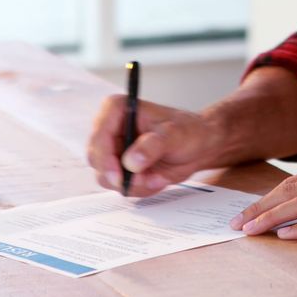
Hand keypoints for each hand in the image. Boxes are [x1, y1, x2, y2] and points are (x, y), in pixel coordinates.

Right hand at [86, 95, 222, 196]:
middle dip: (122, 175)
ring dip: (134, 183)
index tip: (119, 176)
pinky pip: (119, 185)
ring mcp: (114, 149)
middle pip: (97, 160)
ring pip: (107, 177)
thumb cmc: (188, 131)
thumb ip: (152, 147)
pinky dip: (139, 187)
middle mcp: (111, 129)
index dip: (105, 158)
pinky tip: (157, 178)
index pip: (99, 135)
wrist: (199, 145)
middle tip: (147, 180)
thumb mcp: (174, 135)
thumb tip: (131, 162)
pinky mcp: (121, 167)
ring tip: (158, 177)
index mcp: (117, 110)